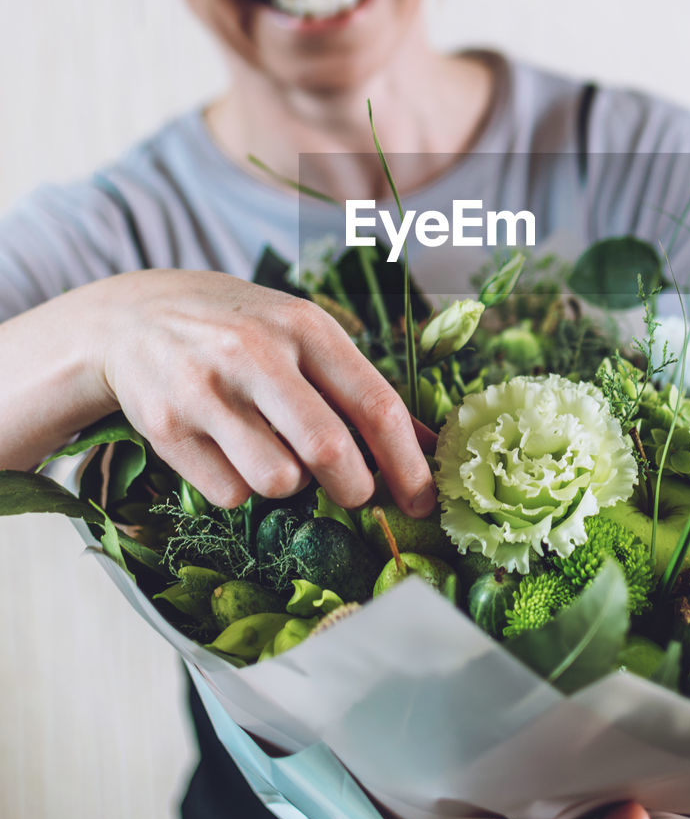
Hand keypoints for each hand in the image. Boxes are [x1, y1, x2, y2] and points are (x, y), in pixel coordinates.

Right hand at [95, 269, 435, 513]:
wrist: (134, 316)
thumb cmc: (242, 331)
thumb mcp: (304, 337)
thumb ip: (360, 389)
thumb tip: (426, 447)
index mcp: (305, 327)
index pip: (374, 405)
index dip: (408, 465)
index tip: (425, 502)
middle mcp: (256, 354)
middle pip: (328, 451)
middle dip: (355, 489)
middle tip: (354, 492)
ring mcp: (207, 391)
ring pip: (278, 482)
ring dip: (293, 486)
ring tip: (278, 453)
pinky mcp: (166, 428)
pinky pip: (230, 494)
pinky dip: (242, 489)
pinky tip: (230, 452)